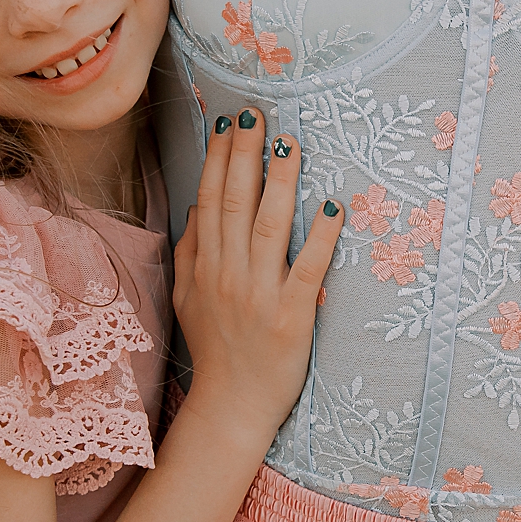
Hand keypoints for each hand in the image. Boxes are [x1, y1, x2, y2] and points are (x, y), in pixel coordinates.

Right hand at [173, 110, 340, 432]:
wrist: (230, 406)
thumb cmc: (214, 349)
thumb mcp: (187, 298)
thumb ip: (190, 251)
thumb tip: (197, 205)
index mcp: (205, 267)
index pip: (210, 201)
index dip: (219, 160)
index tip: (229, 123)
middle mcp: (228, 275)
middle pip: (236, 205)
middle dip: (246, 156)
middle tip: (258, 115)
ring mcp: (260, 295)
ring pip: (269, 228)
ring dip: (279, 184)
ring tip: (290, 145)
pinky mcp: (292, 317)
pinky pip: (308, 270)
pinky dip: (321, 238)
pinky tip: (333, 208)